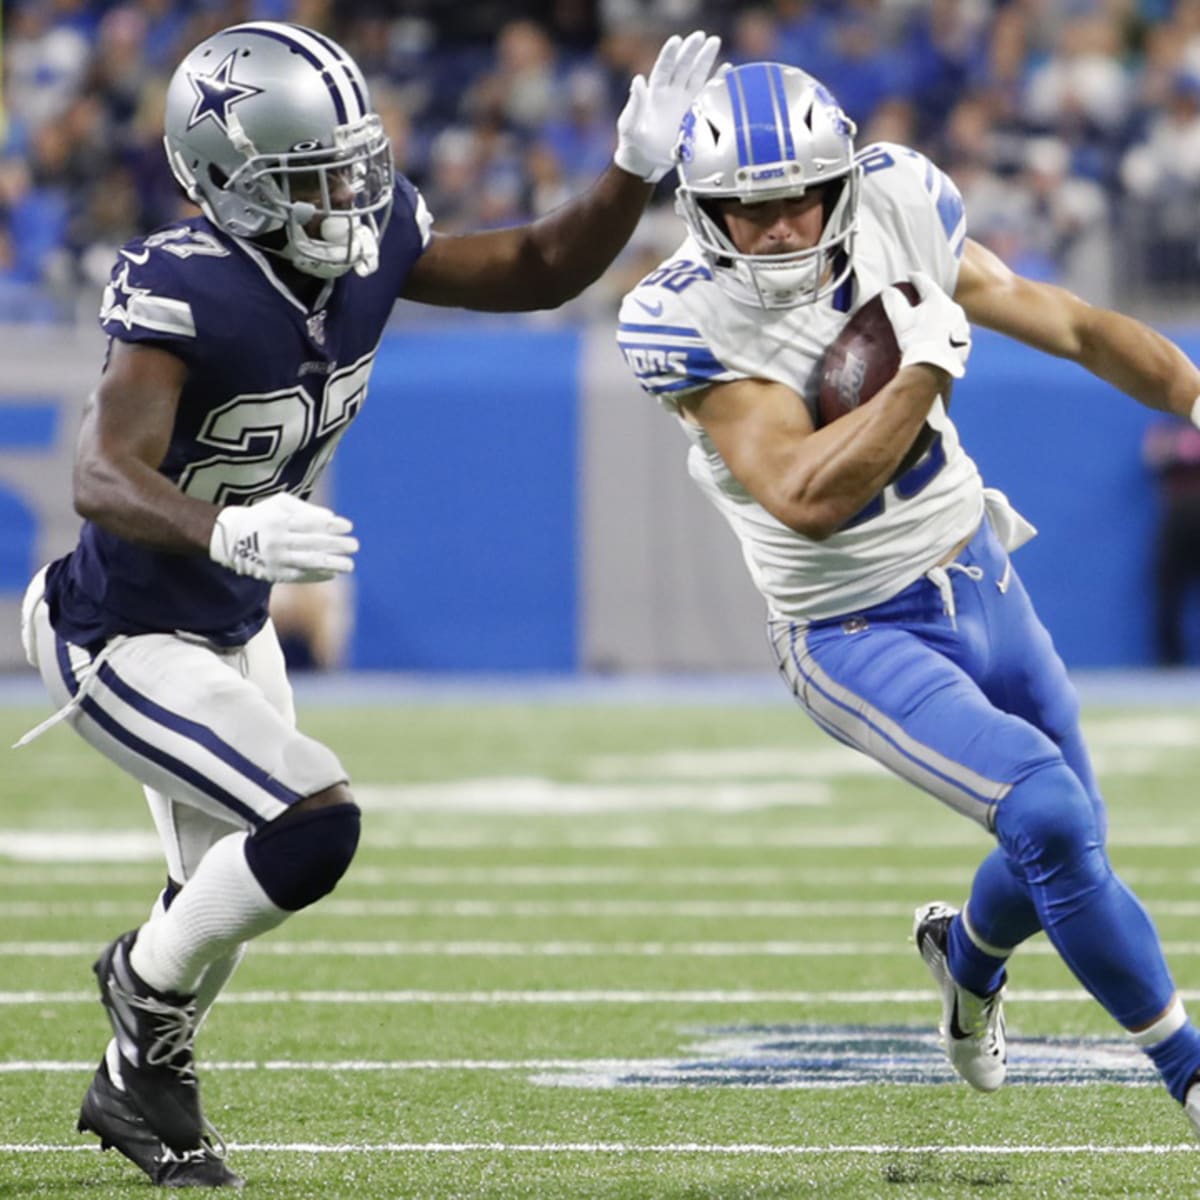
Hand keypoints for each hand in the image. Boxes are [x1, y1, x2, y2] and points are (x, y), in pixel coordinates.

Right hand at [209, 492, 358, 583]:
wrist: (230, 538)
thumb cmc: (263, 516)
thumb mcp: (279, 503)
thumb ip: (305, 508)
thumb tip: (331, 517)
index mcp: (279, 520)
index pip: (312, 523)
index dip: (333, 525)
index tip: (349, 527)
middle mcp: (278, 540)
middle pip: (314, 544)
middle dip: (337, 545)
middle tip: (355, 546)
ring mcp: (276, 559)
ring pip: (309, 562)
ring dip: (332, 564)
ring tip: (349, 565)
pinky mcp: (274, 574)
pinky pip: (300, 576)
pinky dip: (318, 575)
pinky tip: (332, 573)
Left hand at [614, 30, 721, 182]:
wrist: (646, 163)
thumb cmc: (633, 144)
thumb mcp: (629, 125)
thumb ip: (634, 104)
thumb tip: (638, 79)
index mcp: (654, 92)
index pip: (663, 68)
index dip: (670, 55)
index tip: (677, 41)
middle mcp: (671, 92)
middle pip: (682, 67)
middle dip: (691, 51)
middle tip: (701, 36)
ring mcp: (684, 102)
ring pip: (696, 75)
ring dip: (705, 59)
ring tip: (714, 41)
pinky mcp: (695, 114)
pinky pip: (707, 95)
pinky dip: (717, 82)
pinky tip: (726, 69)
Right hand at [882, 271, 971, 379]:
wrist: (933, 370)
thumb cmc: (915, 341)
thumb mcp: (899, 319)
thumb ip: (893, 301)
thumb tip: (888, 290)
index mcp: (938, 299)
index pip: (924, 282)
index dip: (914, 278)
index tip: (910, 277)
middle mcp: (954, 309)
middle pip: (939, 299)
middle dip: (928, 300)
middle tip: (917, 304)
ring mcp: (962, 326)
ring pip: (949, 316)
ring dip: (940, 317)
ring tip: (929, 325)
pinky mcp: (965, 343)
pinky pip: (954, 334)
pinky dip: (946, 334)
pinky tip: (939, 341)